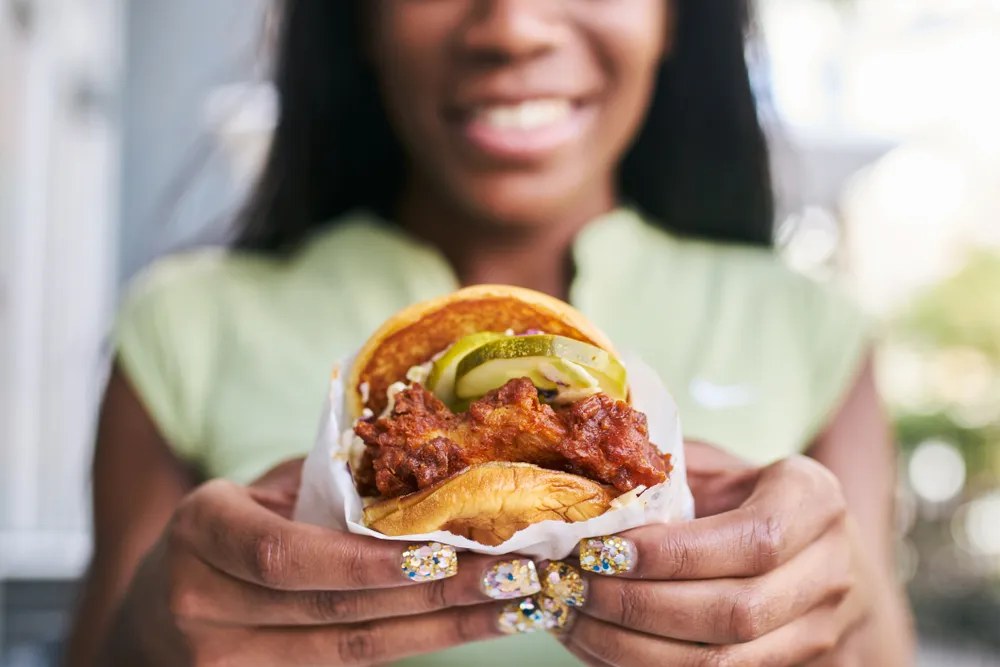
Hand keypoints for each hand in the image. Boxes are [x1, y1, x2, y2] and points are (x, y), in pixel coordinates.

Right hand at [105, 459, 545, 665]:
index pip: (286, 554)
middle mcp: (201, 605)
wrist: (159, 609)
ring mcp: (223, 661)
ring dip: (442, 630)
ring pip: (352, 651)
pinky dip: (415, 647)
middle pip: (335, 610)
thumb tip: (429, 469)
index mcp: (201, 531)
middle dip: (435, 595)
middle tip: (512, 573)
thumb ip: (324, 486)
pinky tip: (467, 629)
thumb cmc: (226, 531)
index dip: (368, 561)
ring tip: (511, 605)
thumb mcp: (256, 492)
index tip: (445, 553)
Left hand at [549, 443, 870, 665]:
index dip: (674, 554)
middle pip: (737, 611)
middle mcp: (830, 571)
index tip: (603, 551)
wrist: (817, 553)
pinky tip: (595, 644)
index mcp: (814, 501)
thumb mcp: (718, 467)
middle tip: (573, 586)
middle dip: (640, 605)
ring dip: (633, 647)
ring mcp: (818, 631)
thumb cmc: (748, 497)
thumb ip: (667, 473)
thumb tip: (585, 488)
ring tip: (573, 618)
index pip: (753, 539)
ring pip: (724, 662)